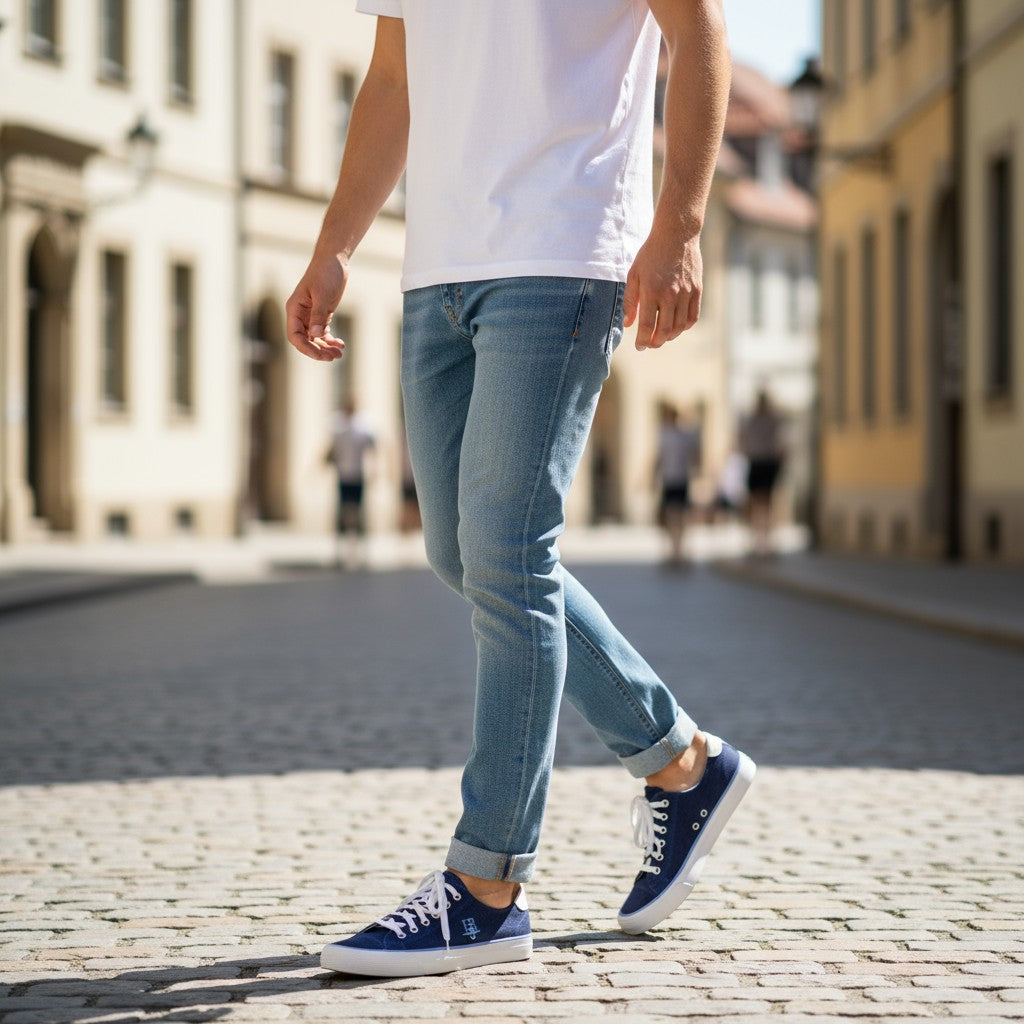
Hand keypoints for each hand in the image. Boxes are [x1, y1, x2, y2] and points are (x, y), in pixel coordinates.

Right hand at [285, 253, 348, 361]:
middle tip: (333, 357)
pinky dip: (330, 340)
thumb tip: (314, 335)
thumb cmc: (325, 273)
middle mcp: (300, 315)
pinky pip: (323, 333)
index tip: (320, 355)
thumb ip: (318, 315)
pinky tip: (340, 344)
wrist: (334, 261)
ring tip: (339, 354)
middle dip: (318, 351)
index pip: (295, 336)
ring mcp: (310, 316)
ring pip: (314, 339)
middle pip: (305, 341)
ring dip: (325, 348)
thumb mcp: (322, 294)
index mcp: (294, 309)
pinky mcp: (321, 314)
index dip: (306, 348)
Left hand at [623, 230, 701, 350]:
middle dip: (656, 343)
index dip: (642, 341)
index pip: (647, 326)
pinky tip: (676, 327)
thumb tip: (628, 324)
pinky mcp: (697, 290)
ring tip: (662, 337)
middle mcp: (670, 295)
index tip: (640, 346)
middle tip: (650, 345)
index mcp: (651, 291)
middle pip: (664, 331)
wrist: (676, 235)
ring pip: (679, 327)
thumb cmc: (651, 254)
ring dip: (670, 337)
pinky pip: (693, 317)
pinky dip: (684, 327)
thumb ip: (629, 301)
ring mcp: (686, 293)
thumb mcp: (634, 274)